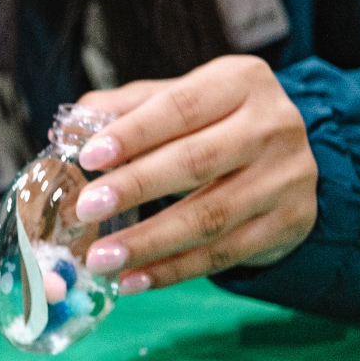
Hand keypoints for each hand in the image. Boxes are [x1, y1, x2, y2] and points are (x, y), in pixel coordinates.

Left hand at [66, 55, 316, 294]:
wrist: (292, 155)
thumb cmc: (219, 121)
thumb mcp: (181, 98)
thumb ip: (126, 108)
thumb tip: (67, 127)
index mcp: (241, 82)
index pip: (180, 107)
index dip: (133, 133)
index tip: (88, 158)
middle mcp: (273, 126)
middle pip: (196, 161)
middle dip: (135, 188)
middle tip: (86, 209)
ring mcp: (287, 178)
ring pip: (211, 216)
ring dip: (149, 242)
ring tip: (101, 258)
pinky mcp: (291, 223)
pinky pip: (226, 254)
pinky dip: (175, 269)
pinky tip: (135, 278)